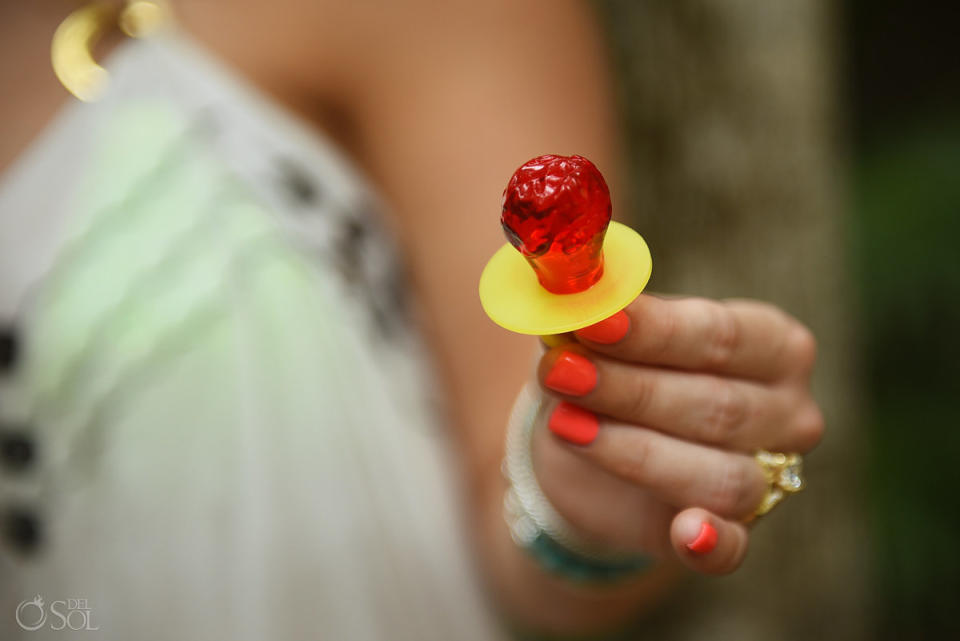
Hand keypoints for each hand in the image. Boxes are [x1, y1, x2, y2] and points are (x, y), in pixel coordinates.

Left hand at [531, 294, 823, 574]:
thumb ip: (591, 317)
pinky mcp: (735, 534)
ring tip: (565, 424)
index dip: (653, 330)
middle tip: (561, 372)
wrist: (592, 454)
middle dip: (630, 389)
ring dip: (634, 451)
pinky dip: (711, 542)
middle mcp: (786, 410)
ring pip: (719, 474)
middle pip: (717, 403)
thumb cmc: (613, 371)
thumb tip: (564, 298)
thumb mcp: (599, 337)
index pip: (718, 334)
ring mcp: (770, 477)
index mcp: (770, 342)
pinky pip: (732, 548)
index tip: (592, 321)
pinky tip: (686, 531)